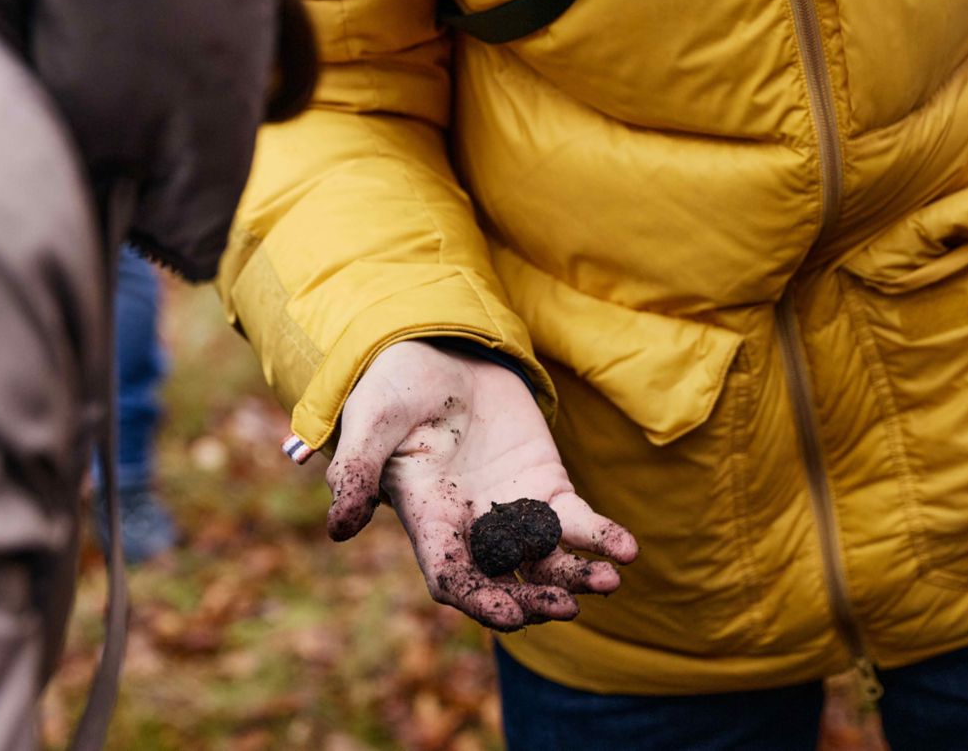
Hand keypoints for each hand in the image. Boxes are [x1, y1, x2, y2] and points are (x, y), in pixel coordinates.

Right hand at [324, 340, 637, 630]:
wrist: (440, 351)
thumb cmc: (396, 386)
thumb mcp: (372, 421)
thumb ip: (357, 471)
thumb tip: (339, 527)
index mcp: (428, 519)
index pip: (454, 577)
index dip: (481, 600)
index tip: (513, 615)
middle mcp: (472, 526)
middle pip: (505, 581)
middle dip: (535, 600)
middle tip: (567, 607)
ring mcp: (513, 509)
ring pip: (546, 561)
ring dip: (575, 577)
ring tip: (607, 582)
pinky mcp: (546, 486)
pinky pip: (578, 523)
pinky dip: (602, 538)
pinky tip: (627, 551)